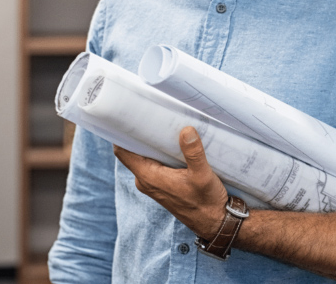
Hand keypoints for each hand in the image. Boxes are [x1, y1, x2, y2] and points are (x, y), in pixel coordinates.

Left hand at [113, 126, 229, 239]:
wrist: (214, 222)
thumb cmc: (206, 202)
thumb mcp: (202, 175)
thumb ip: (193, 152)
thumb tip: (186, 130)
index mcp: (149, 177)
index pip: (123, 151)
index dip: (122, 133)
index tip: (128, 115)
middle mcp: (146, 180)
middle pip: (134, 151)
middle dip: (142, 133)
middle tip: (153, 114)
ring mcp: (154, 183)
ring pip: (146, 157)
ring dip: (154, 143)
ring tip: (166, 125)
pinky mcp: (163, 185)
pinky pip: (155, 163)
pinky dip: (162, 152)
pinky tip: (175, 143)